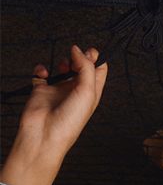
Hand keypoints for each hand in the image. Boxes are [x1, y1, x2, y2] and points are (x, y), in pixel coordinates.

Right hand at [1, 45, 107, 184]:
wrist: (44, 135)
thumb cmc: (69, 121)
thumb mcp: (87, 92)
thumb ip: (86, 67)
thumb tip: (78, 50)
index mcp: (91, 94)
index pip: (99, 71)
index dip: (97, 59)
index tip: (91, 52)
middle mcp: (76, 91)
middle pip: (81, 67)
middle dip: (79, 57)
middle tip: (76, 56)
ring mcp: (59, 90)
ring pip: (63, 67)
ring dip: (63, 61)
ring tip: (63, 65)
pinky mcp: (42, 91)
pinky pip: (41, 74)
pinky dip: (41, 68)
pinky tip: (43, 72)